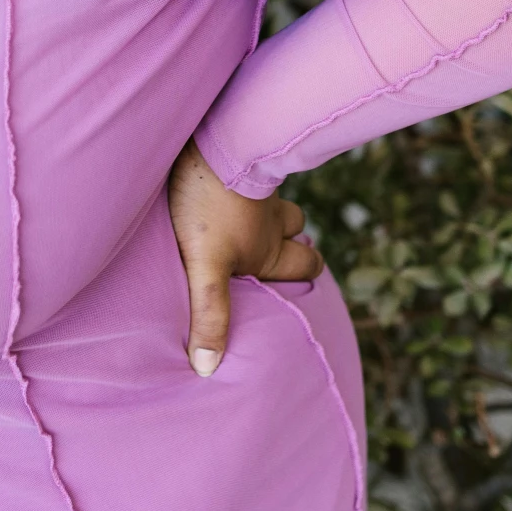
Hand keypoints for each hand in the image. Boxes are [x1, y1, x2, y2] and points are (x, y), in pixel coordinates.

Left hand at [167, 138, 323, 376]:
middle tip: (274, 255)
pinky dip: (246, 188)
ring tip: (244, 226)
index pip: (306, 267)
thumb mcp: (205, 266)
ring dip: (268, 214)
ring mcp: (258, 190)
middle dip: (292, 244)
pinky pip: (255, 178)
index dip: (305, 276)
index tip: (296, 287)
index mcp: (269, 250)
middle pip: (299, 232)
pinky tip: (222, 189)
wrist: (210, 142)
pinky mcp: (239, 161)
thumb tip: (208, 368)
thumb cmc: (208, 207)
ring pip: (277, 203)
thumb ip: (210, 312)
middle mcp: (272, 221)